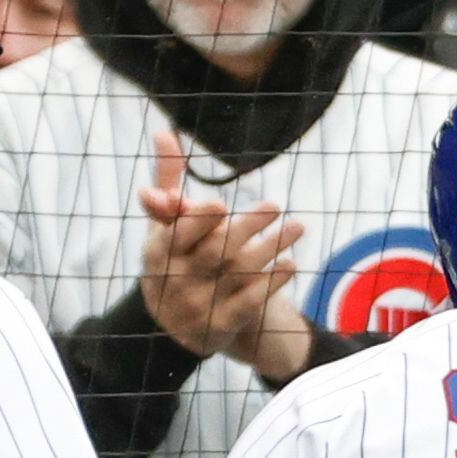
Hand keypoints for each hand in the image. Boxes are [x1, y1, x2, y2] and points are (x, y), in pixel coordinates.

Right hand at [138, 131, 312, 376]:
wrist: (178, 325)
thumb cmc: (175, 258)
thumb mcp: (166, 226)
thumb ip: (168, 182)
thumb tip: (165, 132)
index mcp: (158, 252)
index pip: (177, 235)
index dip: (197, 222)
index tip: (221, 204)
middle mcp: (176, 281)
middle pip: (215, 251)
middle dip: (247, 227)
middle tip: (276, 205)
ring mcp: (198, 306)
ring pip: (238, 273)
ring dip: (271, 248)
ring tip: (298, 226)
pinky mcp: (221, 326)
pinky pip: (250, 303)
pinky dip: (271, 283)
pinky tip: (291, 264)